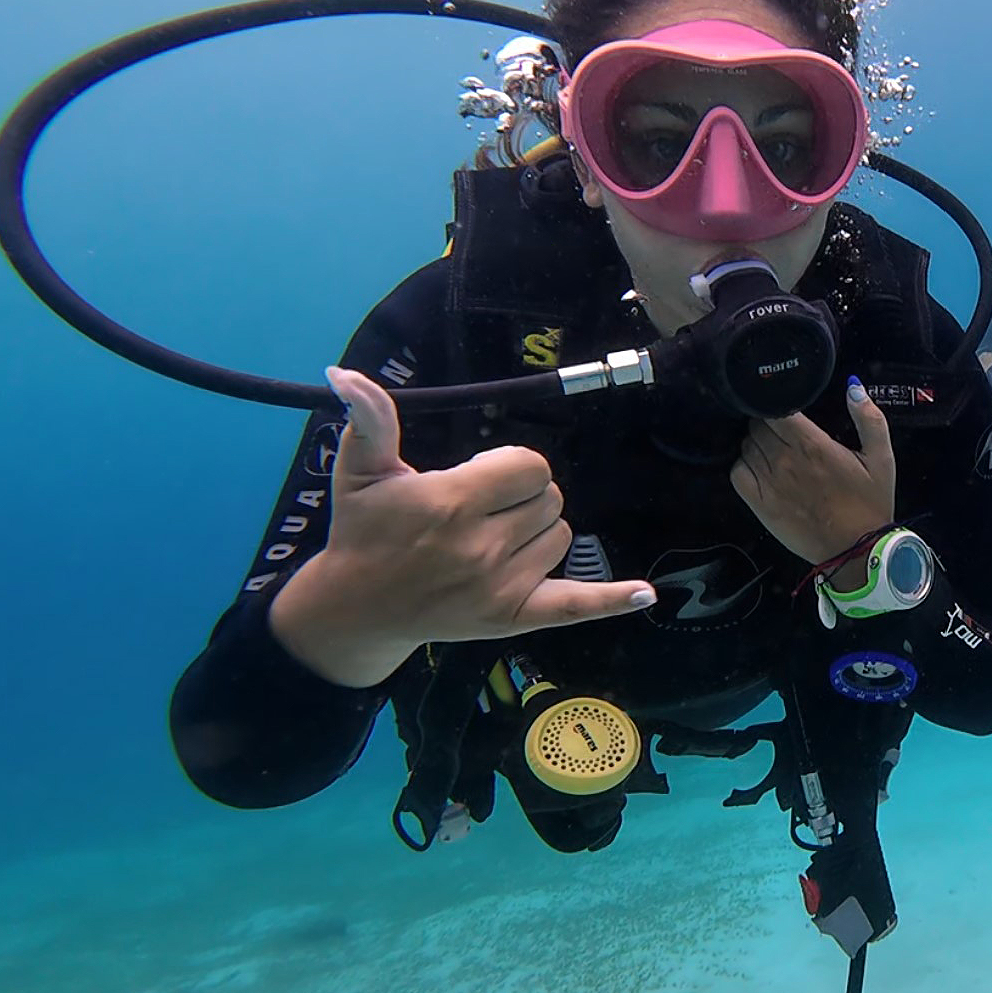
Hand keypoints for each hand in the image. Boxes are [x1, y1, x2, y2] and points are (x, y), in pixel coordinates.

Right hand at [270, 367, 655, 685]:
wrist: (356, 609)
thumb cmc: (363, 531)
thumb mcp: (361, 470)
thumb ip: (369, 419)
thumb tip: (347, 375)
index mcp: (453, 502)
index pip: (530, 466)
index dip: (509, 466)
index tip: (476, 478)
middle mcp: (483, 546)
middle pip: (549, 498)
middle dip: (521, 496)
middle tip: (478, 512)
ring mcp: (502, 586)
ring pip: (561, 537)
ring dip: (536, 532)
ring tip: (491, 541)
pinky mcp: (514, 617)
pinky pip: (575, 605)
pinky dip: (611, 600)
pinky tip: (644, 594)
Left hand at [731, 378, 895, 574]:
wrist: (857, 551)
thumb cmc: (870, 503)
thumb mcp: (882, 458)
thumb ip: (869, 418)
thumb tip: (853, 385)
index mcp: (813, 445)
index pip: (775, 410)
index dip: (777, 404)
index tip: (786, 408)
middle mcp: (785, 461)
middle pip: (757, 425)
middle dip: (767, 423)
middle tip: (782, 432)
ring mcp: (769, 483)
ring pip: (746, 446)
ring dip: (756, 443)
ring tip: (773, 450)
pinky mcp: (759, 504)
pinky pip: (737, 472)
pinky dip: (744, 465)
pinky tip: (759, 469)